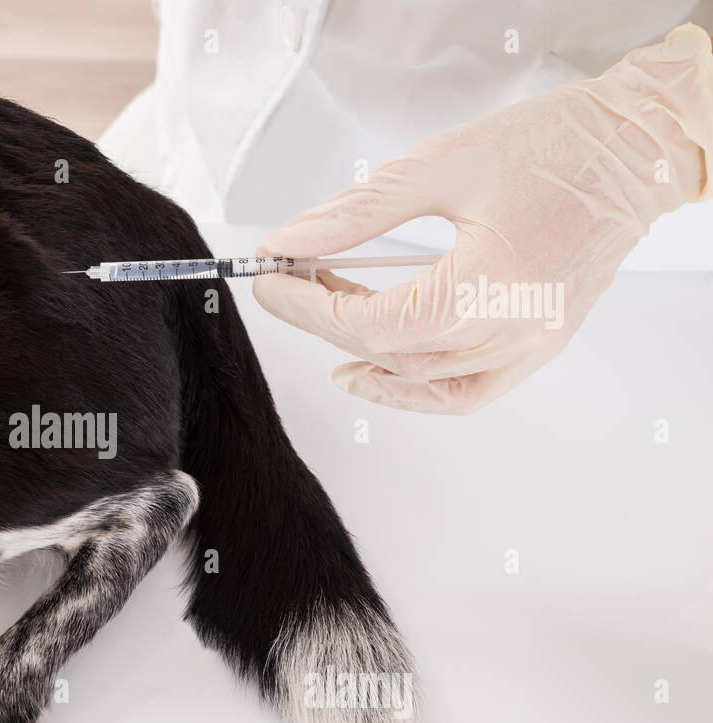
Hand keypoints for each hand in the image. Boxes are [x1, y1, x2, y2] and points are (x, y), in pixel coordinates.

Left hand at [253, 24, 712, 413]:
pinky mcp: (539, 344)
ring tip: (328, 310)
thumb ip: (357, 213)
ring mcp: (530, 345)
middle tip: (292, 281)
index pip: (371, 324)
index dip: (308, 308)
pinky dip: (413, 389)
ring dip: (363, 350)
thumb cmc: (556, 146)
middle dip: (325, 319)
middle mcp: (513, 328)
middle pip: (390, 352)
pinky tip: (371, 371)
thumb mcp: (439, 165)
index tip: (270, 280)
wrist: (636, 147)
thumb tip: (290, 240)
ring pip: (422, 378)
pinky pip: (465, 393)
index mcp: (489, 283)